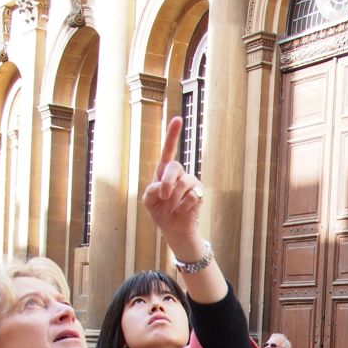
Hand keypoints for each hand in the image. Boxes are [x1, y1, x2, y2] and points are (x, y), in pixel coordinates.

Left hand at [142, 117, 204, 255]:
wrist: (173, 228)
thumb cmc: (160, 211)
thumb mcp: (148, 202)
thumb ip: (150, 191)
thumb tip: (161, 186)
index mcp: (163, 172)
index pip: (168, 150)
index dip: (173, 135)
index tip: (178, 119)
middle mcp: (179, 174)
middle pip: (174, 166)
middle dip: (167, 181)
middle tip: (162, 195)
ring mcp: (191, 183)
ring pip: (184, 182)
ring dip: (173, 198)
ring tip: (171, 208)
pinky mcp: (199, 193)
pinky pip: (192, 195)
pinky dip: (183, 205)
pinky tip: (181, 210)